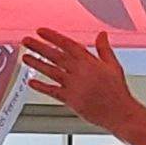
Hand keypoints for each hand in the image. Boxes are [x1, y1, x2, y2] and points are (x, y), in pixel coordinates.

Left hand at [26, 28, 145, 136]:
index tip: (41, 31)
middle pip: (55, 56)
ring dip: (36, 63)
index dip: (53, 37)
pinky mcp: (70, 99)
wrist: (120, 113)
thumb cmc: (117, 92)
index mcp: (89, 62)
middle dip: (39, 47)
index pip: (67, 44)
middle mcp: (79, 72)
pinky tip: (31, 82)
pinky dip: (41, 87)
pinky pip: (52, 91)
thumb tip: (101, 35)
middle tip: (27, 41)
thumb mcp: (113, 66)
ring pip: (50, 71)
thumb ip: (104, 49)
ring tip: (25, 57)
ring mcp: (73, 85)